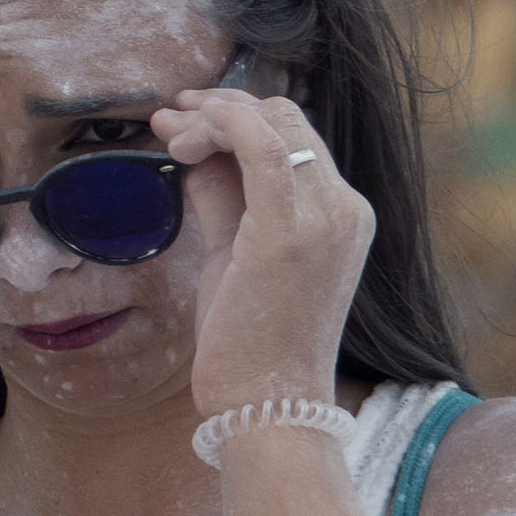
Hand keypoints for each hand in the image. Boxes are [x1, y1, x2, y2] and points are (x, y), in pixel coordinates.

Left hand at [151, 90, 373, 416]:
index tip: (186, 120)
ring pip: (273, 122)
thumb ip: (224, 198)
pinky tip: (182, 140)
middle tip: (170, 123)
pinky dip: (219, 126)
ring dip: (213, 116)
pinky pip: (259, 147)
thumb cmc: (251, 343)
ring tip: (170, 136)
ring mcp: (325, 218)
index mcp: (343, 215)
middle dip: (221, 108)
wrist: (269, 407)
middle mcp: (345, 209)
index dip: (237, 116)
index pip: (295, 137)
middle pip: (286, 119)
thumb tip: (195, 152)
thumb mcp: (236, 254)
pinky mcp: (289, 232)